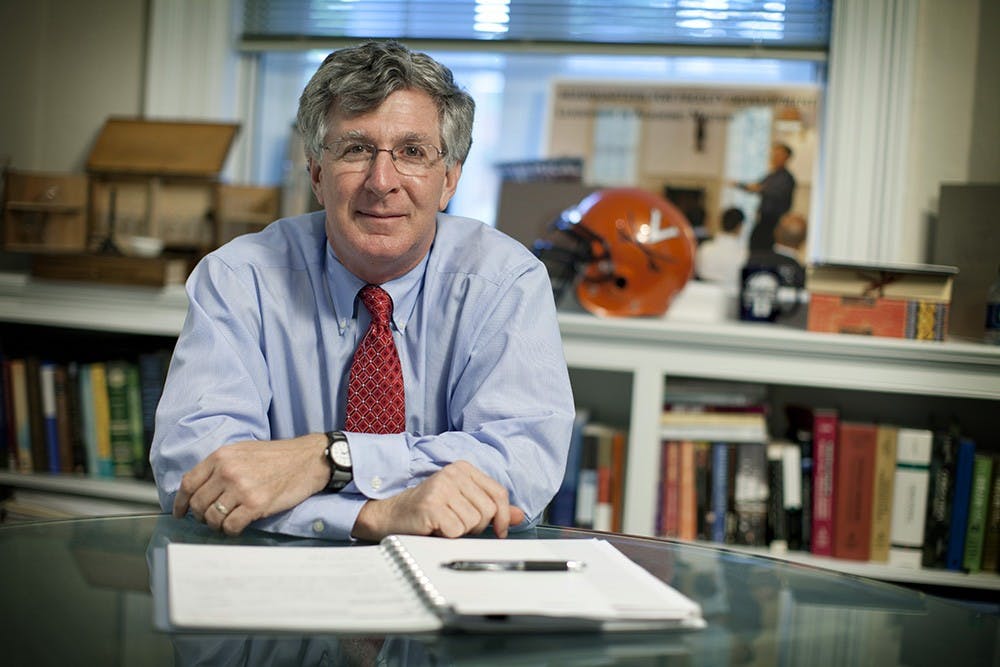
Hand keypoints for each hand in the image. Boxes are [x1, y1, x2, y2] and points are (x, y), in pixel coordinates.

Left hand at [172, 434, 328, 535]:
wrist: (307, 460)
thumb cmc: (276, 456)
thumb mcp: (243, 451)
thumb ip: (221, 466)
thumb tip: (200, 490)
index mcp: (222, 456)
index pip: (188, 483)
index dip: (181, 502)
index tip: (181, 512)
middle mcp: (228, 471)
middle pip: (198, 503)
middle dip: (201, 516)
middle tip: (210, 519)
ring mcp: (242, 488)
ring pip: (212, 517)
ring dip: (217, 525)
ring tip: (226, 522)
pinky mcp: (256, 504)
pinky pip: (231, 526)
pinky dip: (231, 530)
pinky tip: (239, 525)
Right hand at [352, 460, 525, 541]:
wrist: (390, 514)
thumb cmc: (427, 510)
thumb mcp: (462, 504)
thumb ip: (491, 508)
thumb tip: (519, 515)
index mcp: (463, 468)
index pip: (498, 493)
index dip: (503, 517)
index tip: (499, 530)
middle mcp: (453, 473)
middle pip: (488, 510)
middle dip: (478, 526)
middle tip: (458, 525)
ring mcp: (441, 487)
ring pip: (473, 522)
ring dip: (460, 531)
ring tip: (444, 524)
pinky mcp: (431, 505)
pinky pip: (456, 530)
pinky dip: (447, 536)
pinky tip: (435, 528)